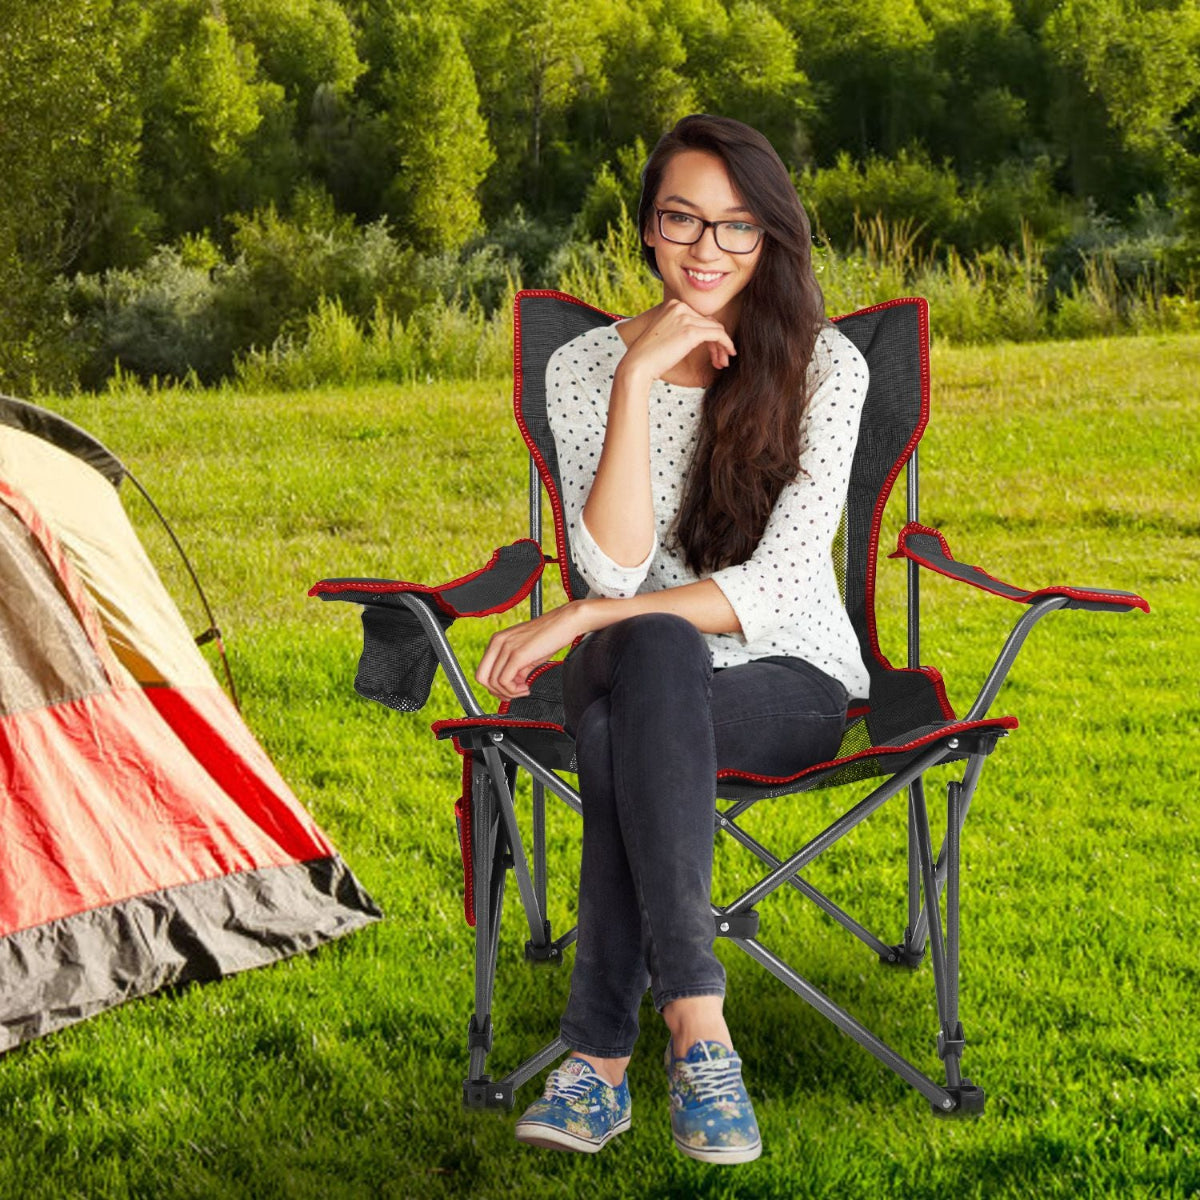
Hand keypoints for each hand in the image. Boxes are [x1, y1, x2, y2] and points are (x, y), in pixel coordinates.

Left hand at [475, 601, 588, 701]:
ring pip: (494, 682)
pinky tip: (526, 687)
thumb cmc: (549, 635)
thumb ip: (515, 668)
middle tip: (514, 693)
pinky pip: (505, 681)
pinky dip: (514, 690)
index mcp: (497, 640)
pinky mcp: (517, 654)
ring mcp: (506, 647)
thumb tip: (512, 685)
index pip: (482, 670)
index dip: (493, 686)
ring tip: (524, 689)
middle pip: (482, 678)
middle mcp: (498, 642)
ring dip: (509, 692)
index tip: (509, 690)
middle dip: (497, 691)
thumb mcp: (526, 652)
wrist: (564, 622)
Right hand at [620, 299, 735, 383]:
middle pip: (710, 323)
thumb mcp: (666, 334)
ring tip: (722, 362)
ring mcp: (686, 317)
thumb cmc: (650, 355)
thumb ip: (683, 328)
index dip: (709, 335)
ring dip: (722, 347)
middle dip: (718, 342)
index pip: (700, 317)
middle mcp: (680, 306)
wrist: (638, 364)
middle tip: (720, 360)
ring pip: (716, 329)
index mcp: (673, 304)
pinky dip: (727, 344)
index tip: (712, 352)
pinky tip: (729, 354)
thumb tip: (705, 333)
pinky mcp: (692, 331)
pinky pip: (719, 335)